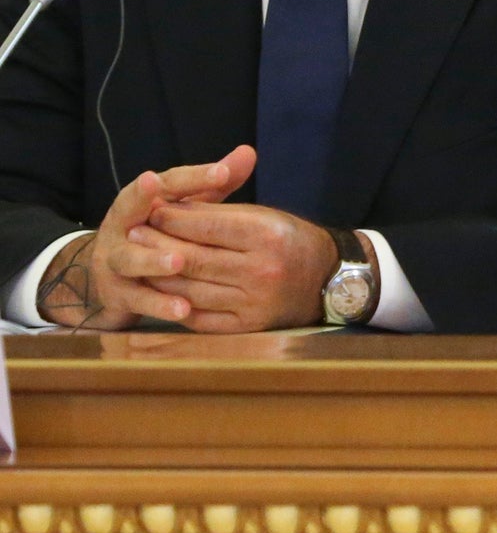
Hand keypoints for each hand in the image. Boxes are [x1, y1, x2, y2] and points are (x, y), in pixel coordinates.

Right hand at [36, 145, 257, 328]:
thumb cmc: (157, 233)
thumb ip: (212, 184)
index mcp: (141, 199)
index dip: (195, 178)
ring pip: (131, 259)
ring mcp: (115, 260)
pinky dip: (158, 304)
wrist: (107, 276)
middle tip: (187, 218)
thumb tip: (249, 153)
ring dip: (153, 261)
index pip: (169, 183)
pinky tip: (182, 309)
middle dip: (166, 215)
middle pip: (139, 214)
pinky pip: (137, 299)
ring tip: (178, 263)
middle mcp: (123, 225)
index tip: (223, 172)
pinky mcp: (116, 293)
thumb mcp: (181, 207)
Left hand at [128, 195, 341, 332]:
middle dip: (157, 243)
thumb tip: (169, 205)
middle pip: (193, 258)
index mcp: (267, 235)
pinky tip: (162, 291)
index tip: (151, 210)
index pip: (206, 224)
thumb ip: (219, 211)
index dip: (173, 217)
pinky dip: (176, 304)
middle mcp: (261, 269)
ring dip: (158, 276)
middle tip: (132, 234)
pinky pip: (200, 317)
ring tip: (140, 261)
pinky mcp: (248, 326)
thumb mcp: (265, 216)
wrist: (328, 280)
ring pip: (190, 289)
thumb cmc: (291, 241)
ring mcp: (254, 302)